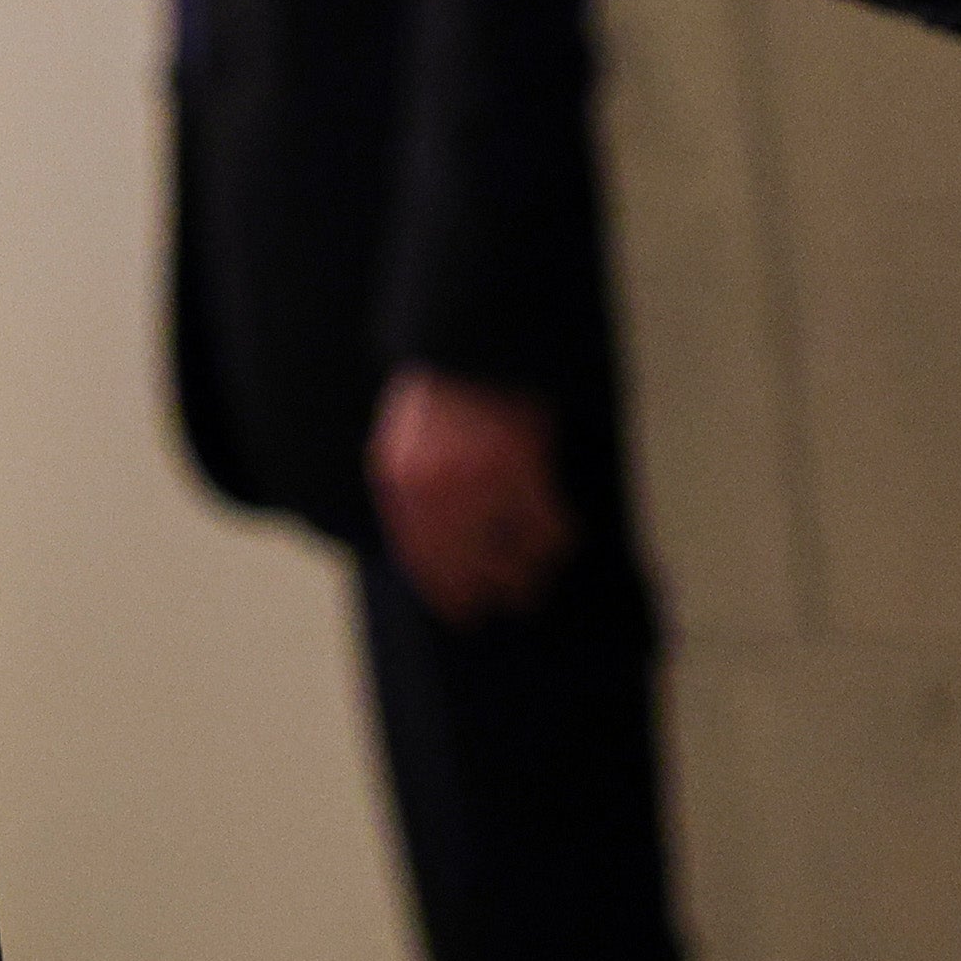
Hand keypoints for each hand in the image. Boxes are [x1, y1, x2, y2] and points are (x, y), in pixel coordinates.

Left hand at [367, 370, 575, 621]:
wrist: (467, 346)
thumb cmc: (436, 396)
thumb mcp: (401, 444)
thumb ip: (410, 495)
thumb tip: (424, 551)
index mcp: (400, 481)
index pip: (419, 558)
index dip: (445, 591)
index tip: (462, 613)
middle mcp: (436, 489)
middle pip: (467, 566)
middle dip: (488, 590)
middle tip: (509, 601)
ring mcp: (480, 482)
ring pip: (511, 555)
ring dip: (526, 573)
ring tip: (535, 579)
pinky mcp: (522, 468)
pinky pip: (547, 526)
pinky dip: (557, 538)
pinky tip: (561, 537)